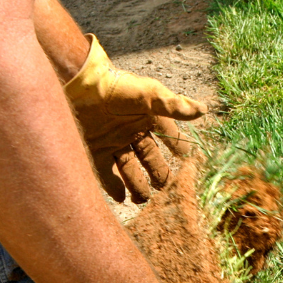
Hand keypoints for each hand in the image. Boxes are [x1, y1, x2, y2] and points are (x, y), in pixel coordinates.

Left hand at [64, 35, 206, 203]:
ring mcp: (113, 143)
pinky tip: (122, 198)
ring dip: (138, 186)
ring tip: (144, 200)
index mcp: (147, 119)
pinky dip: (114, 187)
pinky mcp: (95, 150)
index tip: (190, 162)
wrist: (79, 83)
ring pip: (130, 170)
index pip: (169, 137)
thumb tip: (203, 110)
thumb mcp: (148, 95)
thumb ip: (174, 106)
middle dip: (160, 175)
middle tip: (168, 190)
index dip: (179, 148)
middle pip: (151, 159)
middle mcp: (132, 132)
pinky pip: (107, 174)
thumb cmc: (116, 86)